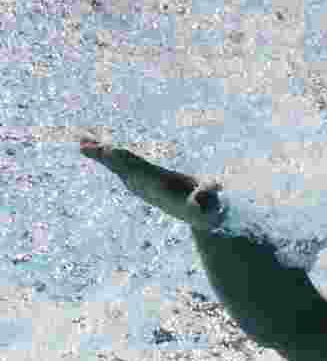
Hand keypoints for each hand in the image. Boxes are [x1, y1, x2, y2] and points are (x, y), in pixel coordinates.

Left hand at [80, 138, 223, 230]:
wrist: (202, 219)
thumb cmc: (210, 206)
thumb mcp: (211, 202)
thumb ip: (207, 197)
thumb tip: (204, 196)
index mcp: (161, 186)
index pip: (139, 171)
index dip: (124, 161)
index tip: (108, 152)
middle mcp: (146, 187)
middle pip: (122, 169)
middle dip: (105, 157)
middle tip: (83, 144)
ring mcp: (142, 186)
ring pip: (117, 168)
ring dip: (101, 155)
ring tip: (83, 141)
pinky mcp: (141, 183)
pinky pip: (121, 168)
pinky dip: (108, 157)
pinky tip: (98, 148)